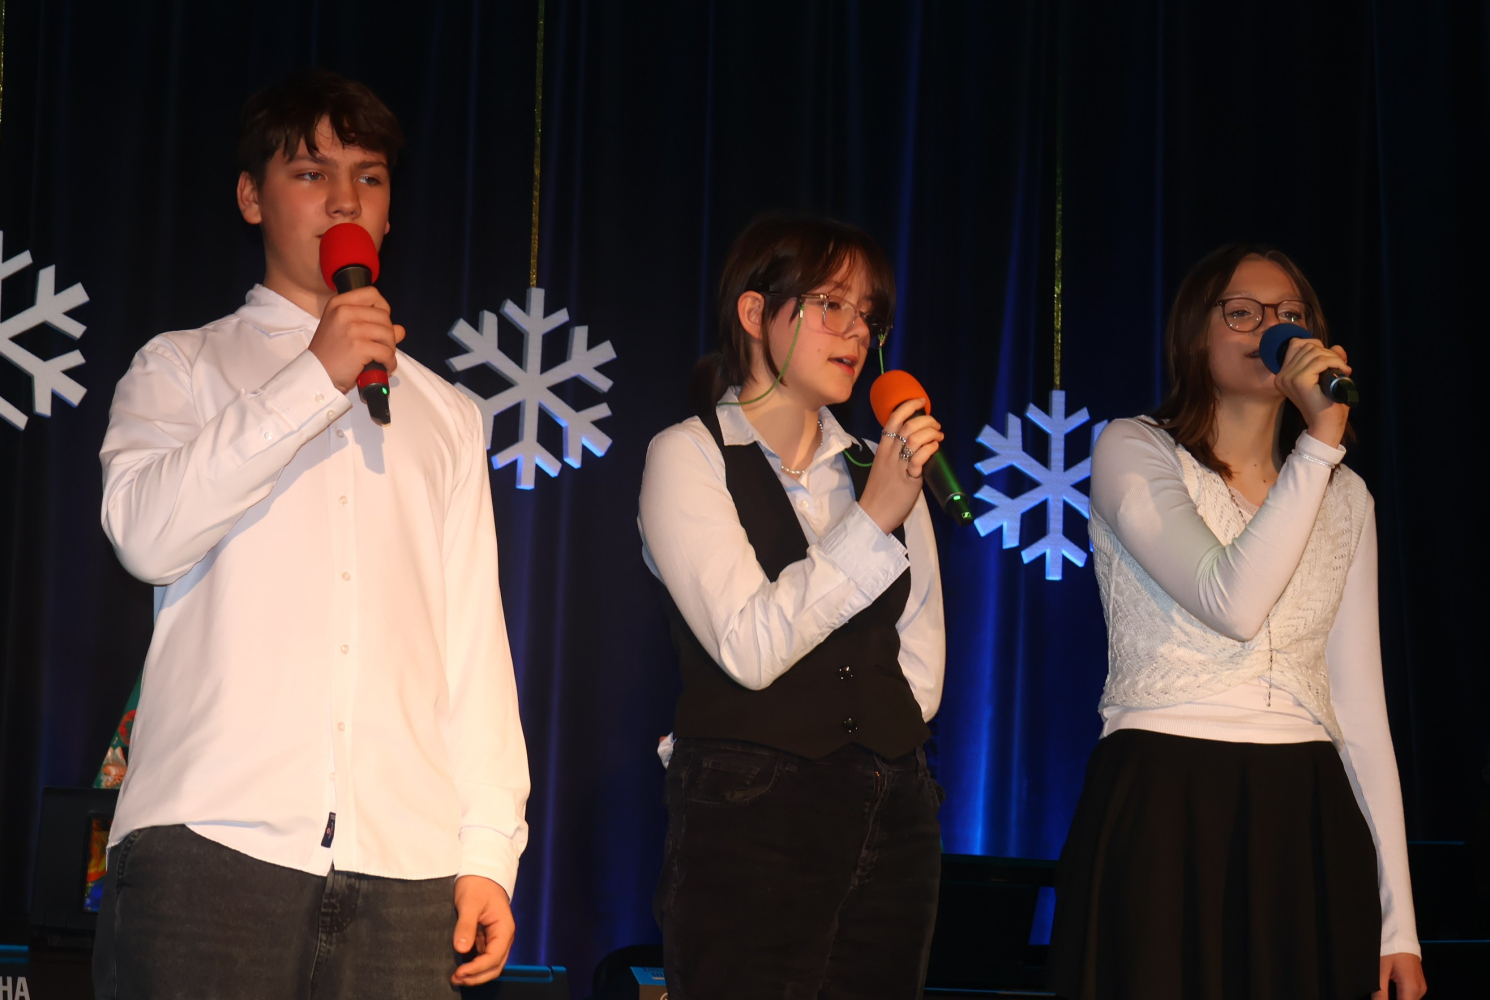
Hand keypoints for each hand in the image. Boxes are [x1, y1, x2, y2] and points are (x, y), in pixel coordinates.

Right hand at [307, 286, 405, 393]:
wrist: (317, 376)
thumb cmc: (330, 356)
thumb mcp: (346, 333)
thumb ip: (372, 326)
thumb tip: (400, 330)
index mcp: (339, 304)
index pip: (372, 294)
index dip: (383, 308)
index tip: (381, 323)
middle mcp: (344, 312)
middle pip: (384, 316)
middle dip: (389, 334)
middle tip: (382, 348)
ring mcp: (351, 329)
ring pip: (388, 334)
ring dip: (390, 350)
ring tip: (382, 359)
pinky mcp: (359, 347)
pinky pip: (387, 352)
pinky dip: (390, 363)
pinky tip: (383, 368)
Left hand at [451, 875, 515, 986]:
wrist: (481, 871)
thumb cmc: (478, 883)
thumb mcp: (470, 903)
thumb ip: (466, 925)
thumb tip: (461, 948)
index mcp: (504, 928)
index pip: (494, 957)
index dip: (478, 968)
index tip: (460, 972)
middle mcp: (504, 936)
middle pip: (495, 965)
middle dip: (477, 976)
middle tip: (456, 979)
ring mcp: (496, 937)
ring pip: (491, 964)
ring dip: (476, 974)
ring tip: (457, 977)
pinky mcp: (488, 936)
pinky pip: (484, 956)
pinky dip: (474, 965)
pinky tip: (461, 967)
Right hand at [858, 397, 942, 533]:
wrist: (873, 514)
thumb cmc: (880, 492)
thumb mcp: (885, 466)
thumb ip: (897, 454)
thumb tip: (917, 445)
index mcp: (883, 448)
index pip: (893, 419)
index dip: (908, 406)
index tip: (921, 401)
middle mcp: (889, 454)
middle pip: (908, 425)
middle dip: (926, 420)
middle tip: (936, 425)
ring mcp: (898, 466)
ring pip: (914, 438)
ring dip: (931, 433)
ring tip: (939, 437)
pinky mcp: (908, 479)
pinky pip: (919, 458)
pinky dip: (930, 448)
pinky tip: (935, 448)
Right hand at [1274, 336, 1350, 447]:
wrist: (1326, 424)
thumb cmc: (1327, 404)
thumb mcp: (1328, 376)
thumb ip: (1330, 359)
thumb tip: (1337, 347)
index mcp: (1284, 375)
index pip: (1296, 344)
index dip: (1317, 346)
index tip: (1330, 360)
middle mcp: (1282, 375)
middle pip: (1307, 346)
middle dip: (1328, 353)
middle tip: (1341, 367)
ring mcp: (1289, 377)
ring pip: (1314, 352)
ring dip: (1334, 358)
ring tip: (1344, 370)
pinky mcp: (1300, 380)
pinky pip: (1320, 361)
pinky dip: (1335, 363)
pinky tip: (1343, 371)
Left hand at [1374, 952, 1425, 999]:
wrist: (1400, 935)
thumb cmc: (1390, 950)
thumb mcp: (1381, 971)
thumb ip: (1380, 992)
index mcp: (1412, 988)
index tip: (1381, 998)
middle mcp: (1420, 990)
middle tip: (1381, 994)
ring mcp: (1421, 987)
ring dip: (1397, 998)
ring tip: (1384, 991)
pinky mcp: (1418, 983)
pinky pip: (1410, 995)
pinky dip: (1401, 995)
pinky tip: (1390, 988)